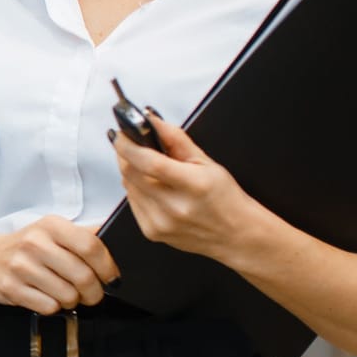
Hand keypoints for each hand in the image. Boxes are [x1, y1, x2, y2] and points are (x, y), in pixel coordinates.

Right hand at [0, 215, 117, 313]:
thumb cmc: (28, 247)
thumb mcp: (53, 232)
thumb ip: (84, 235)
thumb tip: (119, 238)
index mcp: (51, 226)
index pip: (90, 246)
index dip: (107, 267)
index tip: (111, 278)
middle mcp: (34, 243)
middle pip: (83, 276)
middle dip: (94, 292)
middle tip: (91, 294)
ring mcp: (20, 266)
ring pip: (67, 296)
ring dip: (73, 301)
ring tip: (65, 293)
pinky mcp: (11, 287)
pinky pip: (48, 307)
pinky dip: (53, 307)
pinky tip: (47, 297)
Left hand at [111, 111, 262, 261]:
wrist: (236, 236)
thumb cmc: (226, 199)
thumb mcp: (208, 163)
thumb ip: (177, 139)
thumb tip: (152, 121)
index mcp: (194, 186)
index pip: (150, 163)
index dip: (129, 146)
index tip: (120, 134)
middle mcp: (175, 207)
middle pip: (131, 173)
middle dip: (126, 154)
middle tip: (131, 144)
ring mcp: (161, 223)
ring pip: (128, 186)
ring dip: (131, 171)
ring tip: (148, 167)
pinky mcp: (152, 232)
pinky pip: (132, 202)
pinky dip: (136, 189)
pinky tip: (152, 187)